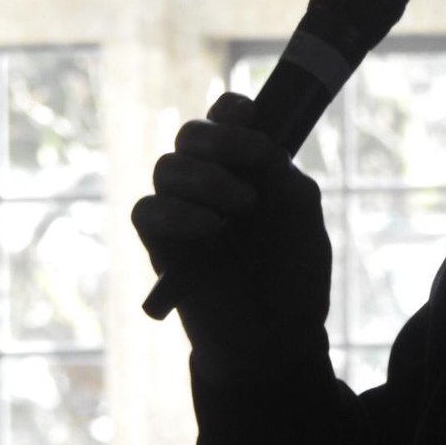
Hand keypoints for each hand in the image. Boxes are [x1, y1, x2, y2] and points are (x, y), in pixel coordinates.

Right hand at [131, 92, 331, 385]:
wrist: (277, 335)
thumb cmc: (294, 272)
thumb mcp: (300, 210)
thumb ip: (278, 169)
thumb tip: (253, 143)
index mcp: (247, 166)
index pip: (224, 118)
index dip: (231, 110)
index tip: (250, 117)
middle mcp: (211, 182)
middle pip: (190, 135)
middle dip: (218, 142)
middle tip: (251, 178)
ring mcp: (184, 212)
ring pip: (166, 168)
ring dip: (205, 179)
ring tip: (240, 210)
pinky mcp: (162, 246)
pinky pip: (145, 211)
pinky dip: (176, 211)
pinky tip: (210, 229)